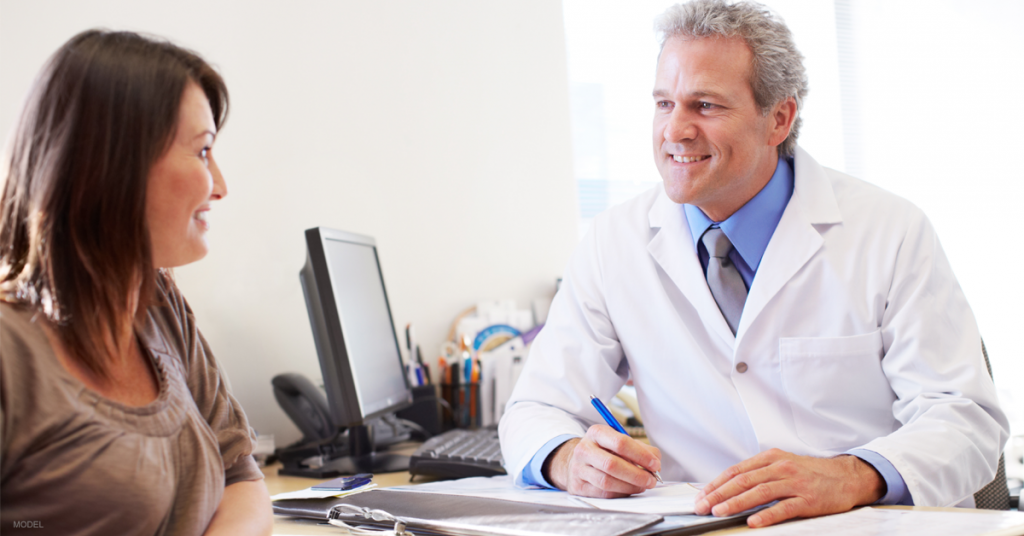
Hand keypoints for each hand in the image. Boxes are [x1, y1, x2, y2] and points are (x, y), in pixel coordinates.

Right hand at [543, 424, 660, 497]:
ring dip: (630, 486)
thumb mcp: (620, 442)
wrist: (578, 461)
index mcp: (596, 433)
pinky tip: (628, 490)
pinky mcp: (577, 486)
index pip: (620, 442)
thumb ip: (641, 449)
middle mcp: (584, 449)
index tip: (654, 464)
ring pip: (607, 482)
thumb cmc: (604, 451)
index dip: (641, 455)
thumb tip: (655, 463)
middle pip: (612, 464)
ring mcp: (578, 468)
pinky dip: (620, 494)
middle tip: (651, 480)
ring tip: (642, 486)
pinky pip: (603, 494)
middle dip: (636, 474)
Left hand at [694, 449, 884, 527]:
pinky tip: (753, 522)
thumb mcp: (782, 465)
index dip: (716, 484)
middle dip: (719, 494)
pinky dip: (767, 515)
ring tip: (719, 512)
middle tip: (702, 507)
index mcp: (771, 458)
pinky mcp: (808, 500)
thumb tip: (729, 487)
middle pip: (743, 480)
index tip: (702, 496)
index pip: (736, 471)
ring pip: (759, 492)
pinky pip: (784, 508)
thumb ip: (759, 473)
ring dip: (736, 503)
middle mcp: (781, 468)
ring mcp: (795, 483)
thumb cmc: (811, 473)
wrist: (846, 477)